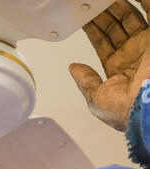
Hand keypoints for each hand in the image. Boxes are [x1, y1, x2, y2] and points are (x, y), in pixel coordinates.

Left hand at [70, 0, 149, 130]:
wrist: (145, 105)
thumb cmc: (124, 109)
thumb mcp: (97, 99)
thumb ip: (85, 82)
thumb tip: (74, 69)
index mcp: (119, 69)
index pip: (104, 43)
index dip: (93, 30)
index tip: (82, 18)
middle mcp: (133, 55)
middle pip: (116, 26)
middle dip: (103, 14)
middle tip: (90, 4)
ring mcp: (145, 44)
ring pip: (130, 16)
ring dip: (116, 5)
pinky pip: (148, 9)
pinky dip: (139, 1)